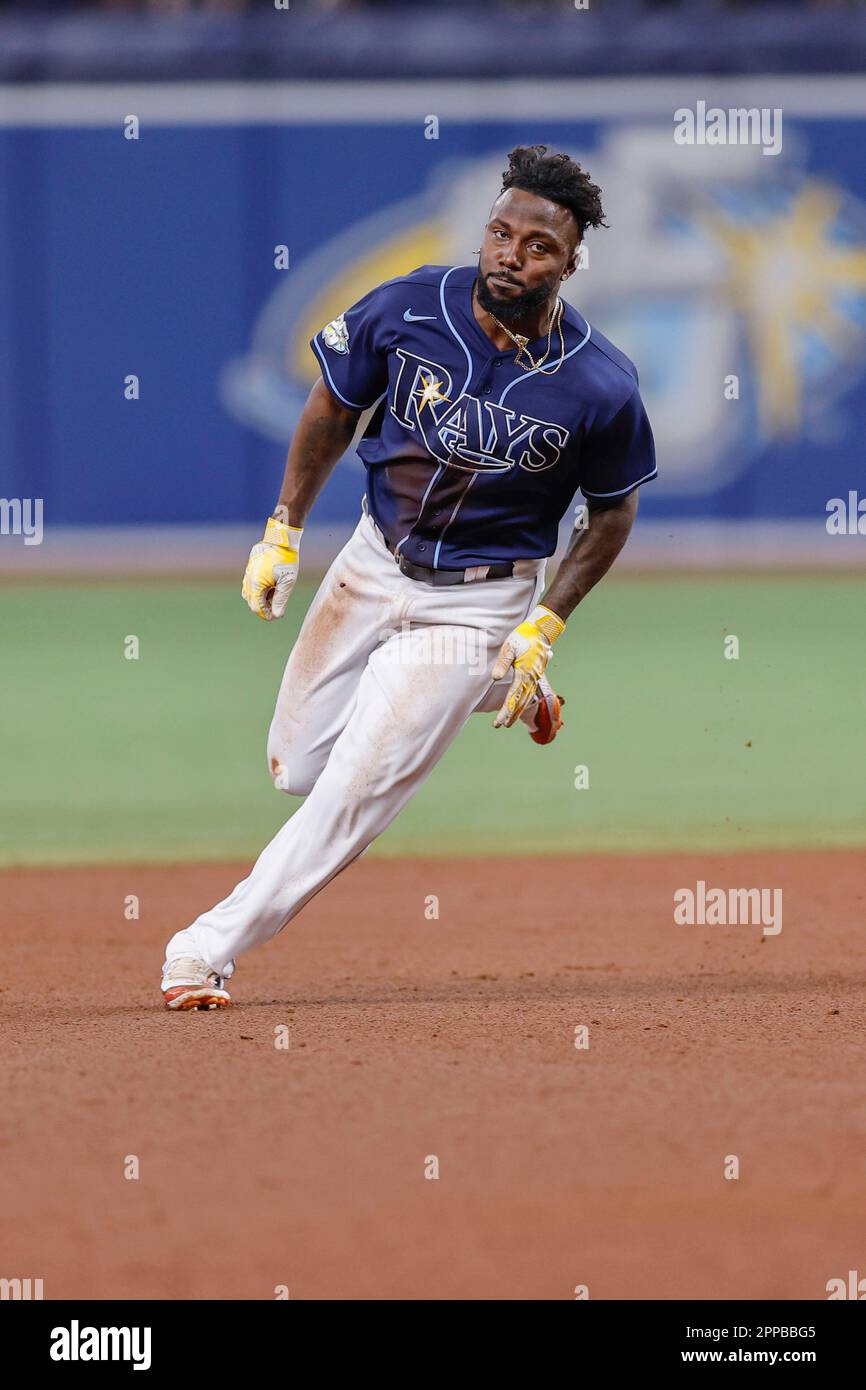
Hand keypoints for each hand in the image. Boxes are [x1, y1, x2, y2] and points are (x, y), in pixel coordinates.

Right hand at [241, 515, 303, 620]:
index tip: (278, 614)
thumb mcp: (287, 581)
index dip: (267, 615)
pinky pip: (250, 585)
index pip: (257, 608)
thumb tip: (277, 615)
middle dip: (265, 607)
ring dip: (262, 599)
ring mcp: (247, 574)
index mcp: (256, 584)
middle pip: (252, 603)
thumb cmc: (286, 560)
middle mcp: (248, 580)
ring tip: (276, 593)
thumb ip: (281, 599)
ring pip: (250, 595)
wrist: (281, 540)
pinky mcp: (249, 569)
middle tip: (279, 605)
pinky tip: (271, 586)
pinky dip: (259, 590)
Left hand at [492, 604, 565, 728]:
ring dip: (518, 711)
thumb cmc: (523, 637)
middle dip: (511, 715)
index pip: (513, 697)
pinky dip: (525, 702)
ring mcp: (535, 677)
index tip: (499, 722)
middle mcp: (531, 678)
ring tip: (509, 721)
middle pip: (520, 702)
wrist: (542, 630)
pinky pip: (530, 692)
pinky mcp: (536, 674)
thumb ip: (503, 663)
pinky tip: (521, 706)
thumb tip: (495, 678)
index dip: (506, 711)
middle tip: (501, 725)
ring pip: (527, 699)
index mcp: (524, 673)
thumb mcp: (509, 647)